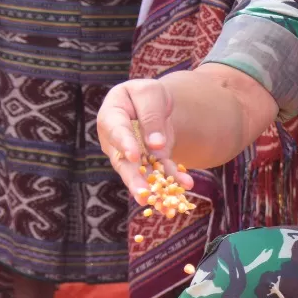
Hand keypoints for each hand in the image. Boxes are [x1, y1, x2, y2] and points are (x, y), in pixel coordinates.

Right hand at [97, 79, 195, 203]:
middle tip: (143, 194)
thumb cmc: (146, 94)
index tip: (134, 156)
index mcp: (111, 116)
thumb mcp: (150, 94)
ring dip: (153, 188)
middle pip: (123, 162)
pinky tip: (186, 185)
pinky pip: (160, 171)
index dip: (125, 144)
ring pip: (141, 173)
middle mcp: (116, 141)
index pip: (116, 131)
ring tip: (164, 204)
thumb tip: (156, 145)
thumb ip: (151, 117)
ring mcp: (132, 154)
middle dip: (134, 179)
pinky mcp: (150, 161)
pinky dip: (173, 179)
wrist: (153, 102)